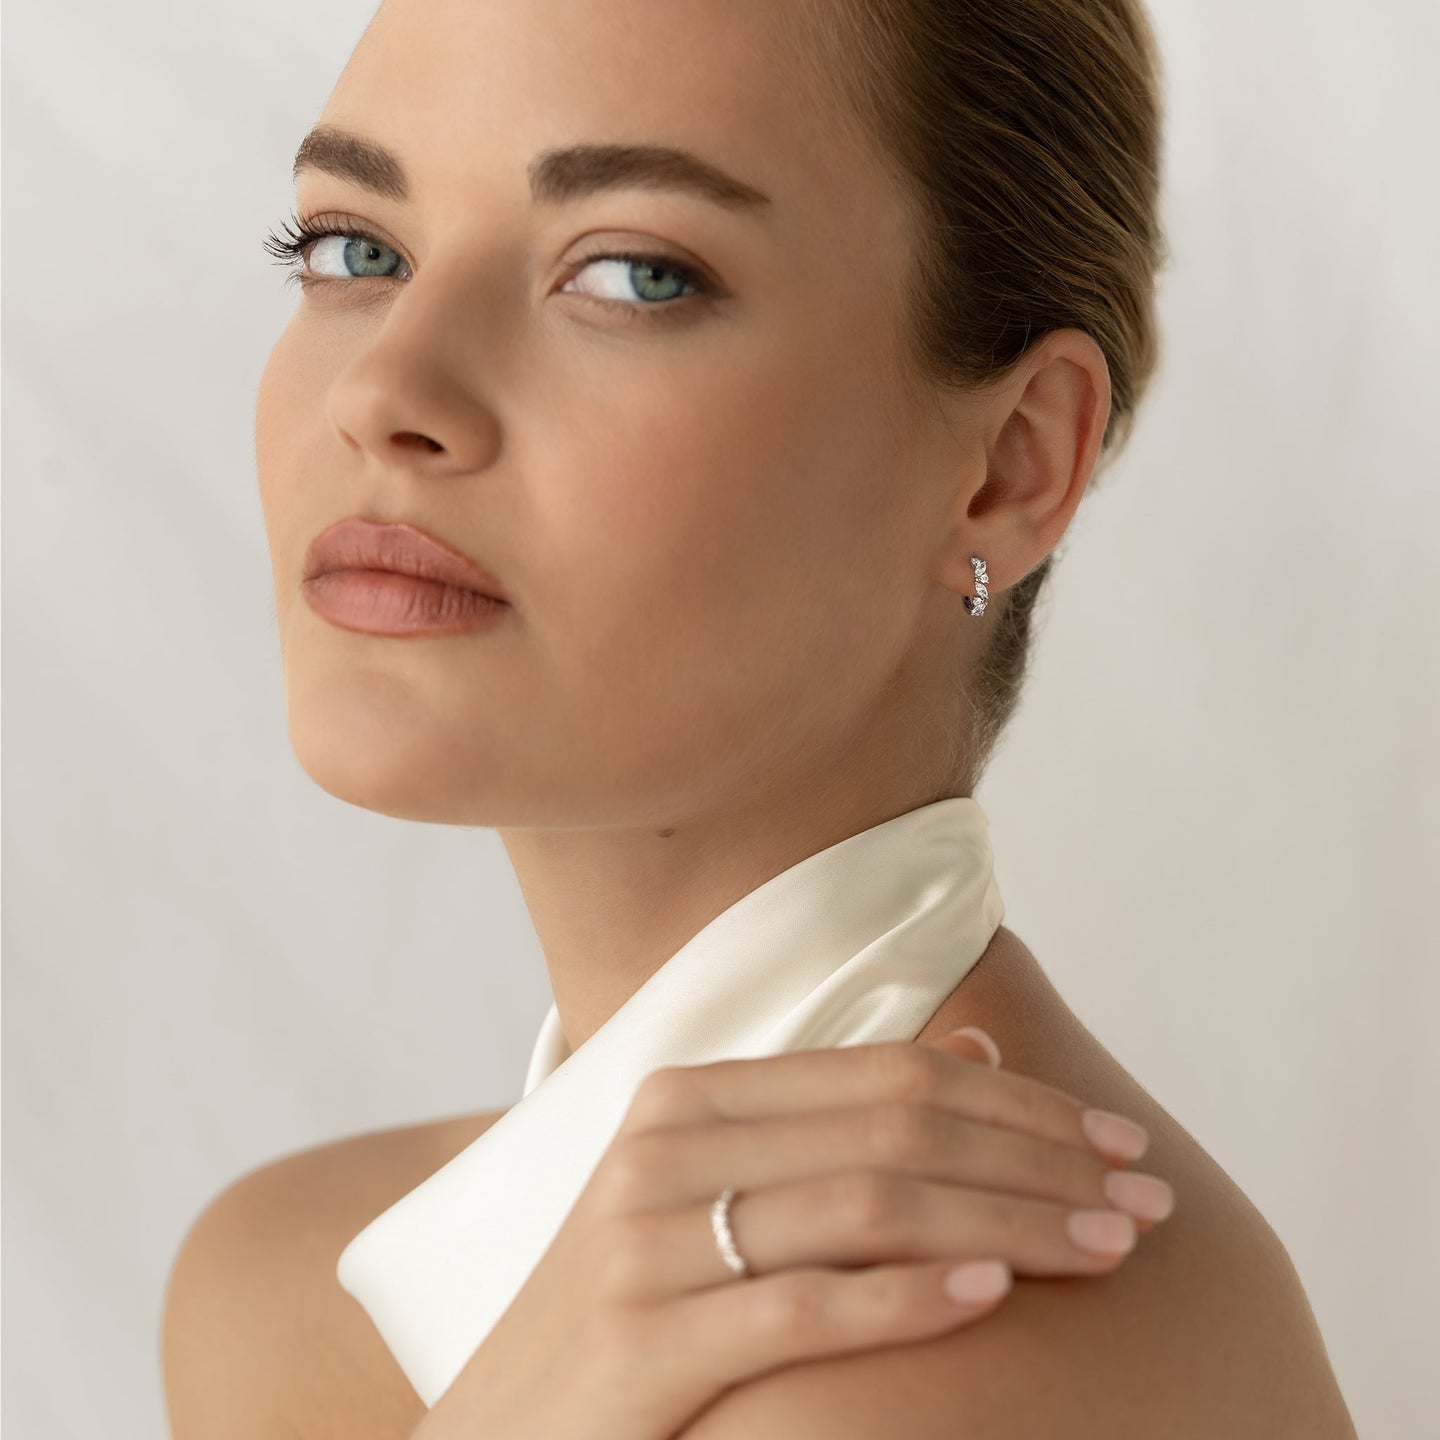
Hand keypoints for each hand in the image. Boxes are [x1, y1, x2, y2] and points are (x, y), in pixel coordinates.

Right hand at [411, 1027, 1172, 1439]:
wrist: (505, 1424)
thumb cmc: (636, 1299)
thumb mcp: (717, 1189)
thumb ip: (837, 1116)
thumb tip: (976, 1053)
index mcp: (690, 1095)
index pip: (888, 1074)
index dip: (1017, 1102)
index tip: (1116, 1138)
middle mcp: (665, 1146)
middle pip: (893, 1129)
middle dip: (1038, 1159)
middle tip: (1146, 1197)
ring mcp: (646, 1241)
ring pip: (867, 1205)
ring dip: (1007, 1221)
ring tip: (1106, 1247)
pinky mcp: (641, 1341)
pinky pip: (803, 1306)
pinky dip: (908, 1295)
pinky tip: (993, 1293)